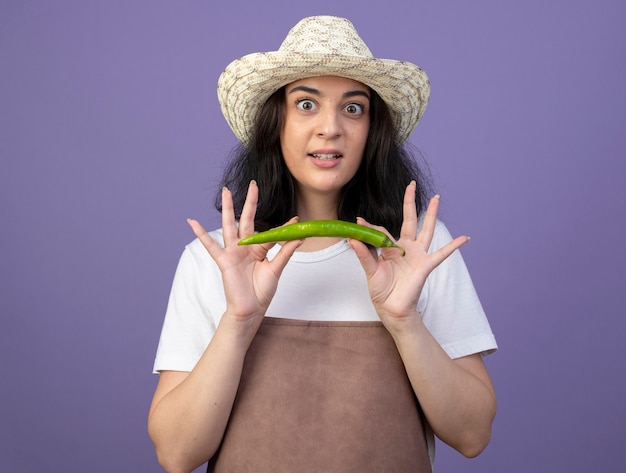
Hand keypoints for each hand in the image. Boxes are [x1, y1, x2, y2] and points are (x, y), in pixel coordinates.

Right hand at [187, 181, 301, 325]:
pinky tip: (192, 222)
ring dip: (228, 208)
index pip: (270, 232)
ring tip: (226, 191)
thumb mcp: (276, 269)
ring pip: (230, 225)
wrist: (250, 309)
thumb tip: (298, 235)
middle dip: (250, 202)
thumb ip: (285, 251)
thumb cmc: (261, 291)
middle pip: (247, 219)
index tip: (295, 219)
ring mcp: (233, 252)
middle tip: (253, 184)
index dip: (283, 227)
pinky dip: (201, 234)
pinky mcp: (224, 260)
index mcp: (258, 249)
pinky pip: (210, 246)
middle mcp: (245, 247)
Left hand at [350, 181, 468, 333]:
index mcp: (391, 248)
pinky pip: (442, 254)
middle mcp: (406, 248)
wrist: (391, 309)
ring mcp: (417, 255)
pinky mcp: (425, 265)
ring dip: (431, 214)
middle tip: (411, 185)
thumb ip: (364, 254)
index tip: (359, 221)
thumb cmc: (381, 290)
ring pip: (426, 229)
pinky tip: (465, 238)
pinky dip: (454, 246)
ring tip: (436, 198)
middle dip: (410, 202)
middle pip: (410, 220)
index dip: (370, 227)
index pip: (382, 231)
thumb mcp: (370, 270)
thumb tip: (352, 237)